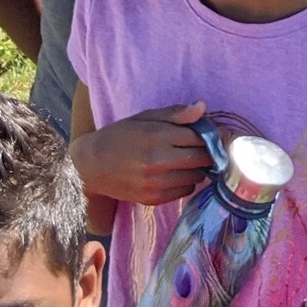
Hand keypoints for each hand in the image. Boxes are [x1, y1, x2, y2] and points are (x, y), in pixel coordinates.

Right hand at [71, 101, 213, 205]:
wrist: (91, 167)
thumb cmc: (120, 136)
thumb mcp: (145, 117)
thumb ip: (175, 113)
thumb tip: (203, 108)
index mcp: (156, 135)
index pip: (199, 136)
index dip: (212, 134)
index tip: (215, 133)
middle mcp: (157, 160)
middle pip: (202, 158)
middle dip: (209, 151)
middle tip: (205, 147)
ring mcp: (156, 182)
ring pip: (197, 176)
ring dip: (198, 168)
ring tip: (187, 159)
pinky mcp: (153, 199)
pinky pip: (185, 190)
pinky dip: (186, 182)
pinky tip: (175, 173)